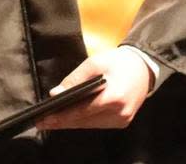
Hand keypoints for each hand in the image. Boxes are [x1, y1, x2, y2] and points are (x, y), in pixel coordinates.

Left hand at [35, 47, 151, 129]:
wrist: (143, 67)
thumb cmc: (118, 62)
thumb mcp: (94, 63)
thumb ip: (75, 79)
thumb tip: (56, 93)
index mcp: (114, 97)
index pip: (82, 111)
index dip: (62, 115)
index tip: (44, 117)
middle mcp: (119, 113)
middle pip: (84, 121)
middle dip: (62, 122)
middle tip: (41, 122)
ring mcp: (122, 119)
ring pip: (90, 124)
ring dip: (71, 123)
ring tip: (51, 121)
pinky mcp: (122, 121)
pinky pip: (98, 123)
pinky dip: (83, 121)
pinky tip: (69, 118)